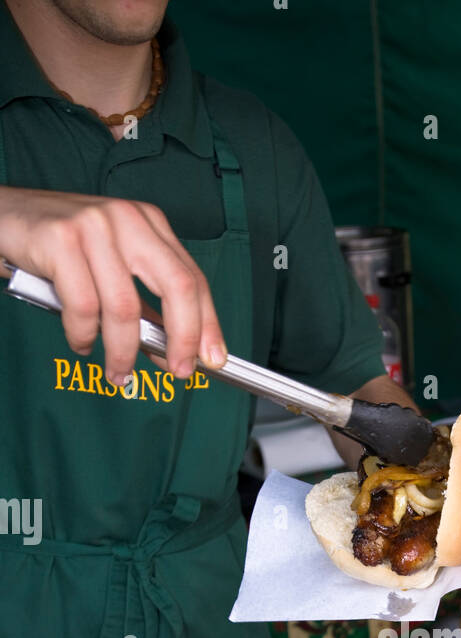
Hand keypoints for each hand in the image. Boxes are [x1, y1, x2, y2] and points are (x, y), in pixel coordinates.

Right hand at [0, 187, 225, 382]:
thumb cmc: (62, 249)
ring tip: (118, 373)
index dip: (208, 324)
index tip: (213, 360)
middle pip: (177, 286)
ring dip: (124, 352)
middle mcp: (128, 220)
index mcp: (149, 223)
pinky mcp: (61, 240)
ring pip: (125, 307)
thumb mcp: (112, 267)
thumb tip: (174, 351)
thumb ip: (145, 305)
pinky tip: (82, 343)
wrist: (4, 216)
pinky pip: (84, 307)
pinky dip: (84, 336)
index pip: (192, 278)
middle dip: (184, 338)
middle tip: (179, 371)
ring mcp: (95, 227)